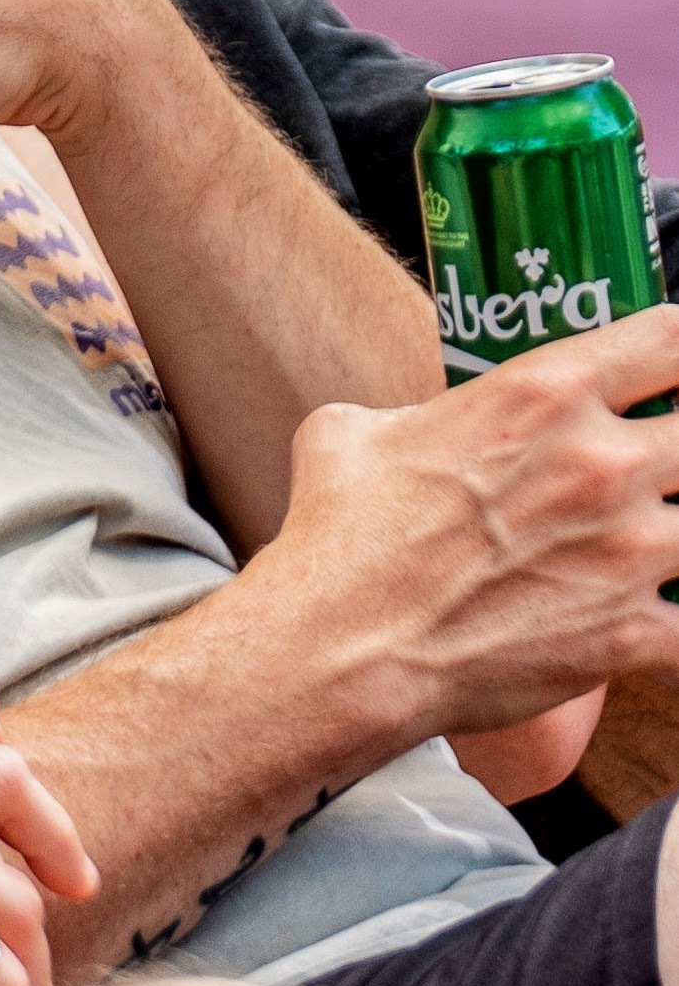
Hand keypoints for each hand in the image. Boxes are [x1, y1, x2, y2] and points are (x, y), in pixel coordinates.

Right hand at [260, 311, 678, 743]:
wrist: (343, 647)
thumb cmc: (340, 536)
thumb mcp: (353, 431)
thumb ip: (419, 416)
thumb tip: (424, 430)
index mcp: (540, 396)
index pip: (670, 338)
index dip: (677, 350)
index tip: (665, 374)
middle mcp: (602, 463)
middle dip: (677, 447)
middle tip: (652, 465)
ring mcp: (630, 551)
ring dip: (674, 531)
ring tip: (638, 542)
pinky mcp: (635, 634)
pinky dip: (671, 618)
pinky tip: (641, 615)